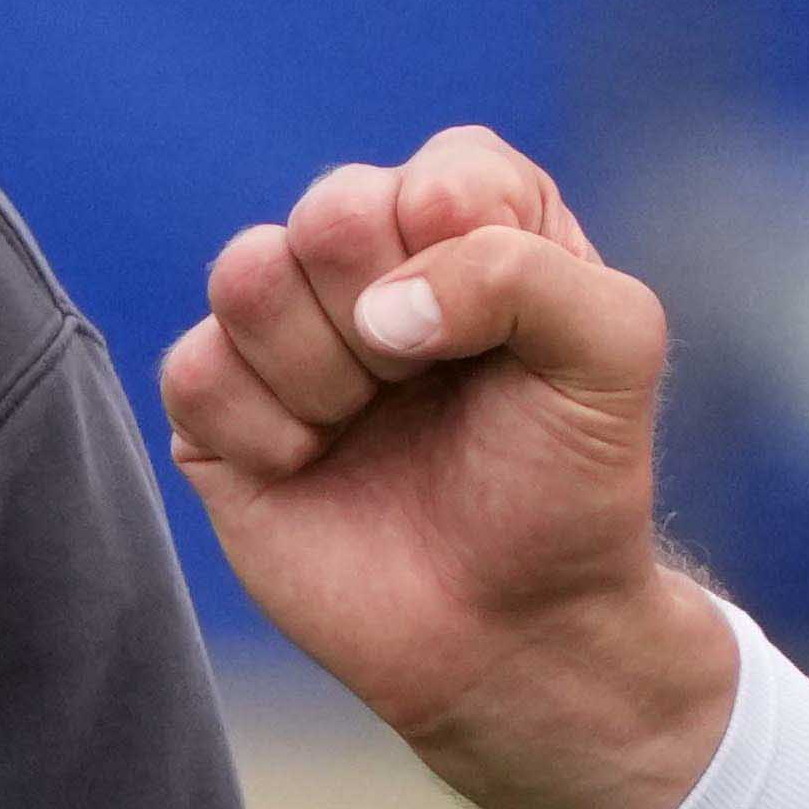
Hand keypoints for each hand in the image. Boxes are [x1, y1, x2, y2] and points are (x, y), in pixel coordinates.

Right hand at [153, 123, 738, 808]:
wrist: (514, 632)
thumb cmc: (569, 485)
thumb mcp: (614, 350)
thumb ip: (525, 271)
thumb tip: (382, 307)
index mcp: (473, 218)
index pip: (439, 176)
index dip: (467, 265)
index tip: (508, 346)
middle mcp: (373, 259)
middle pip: (331, 210)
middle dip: (390, 317)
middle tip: (426, 387)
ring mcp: (286, 332)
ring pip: (246, 274)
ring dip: (324, 371)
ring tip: (366, 425)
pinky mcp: (216, 411)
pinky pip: (194, 369)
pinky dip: (264, 431)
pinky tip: (311, 468)